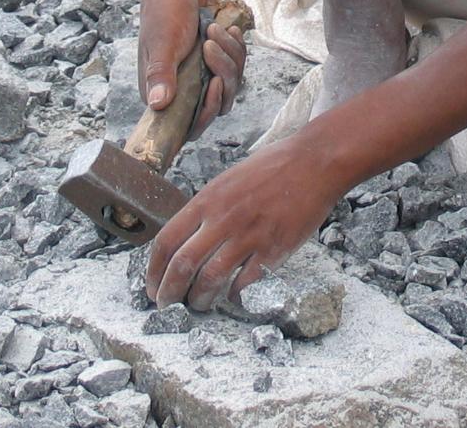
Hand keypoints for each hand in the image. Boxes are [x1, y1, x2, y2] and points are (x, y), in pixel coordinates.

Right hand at [138, 0, 246, 138]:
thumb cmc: (165, 12)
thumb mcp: (163, 42)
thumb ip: (161, 74)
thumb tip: (157, 105)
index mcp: (162, 93)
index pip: (189, 126)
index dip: (207, 112)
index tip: (215, 84)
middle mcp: (181, 91)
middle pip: (217, 105)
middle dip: (223, 74)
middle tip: (211, 45)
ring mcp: (199, 78)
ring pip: (231, 85)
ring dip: (229, 56)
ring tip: (214, 30)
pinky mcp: (213, 65)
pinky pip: (236, 68)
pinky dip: (236, 49)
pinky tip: (228, 31)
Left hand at [141, 137, 342, 309]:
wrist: (314, 162)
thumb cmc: (273, 167)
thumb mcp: (228, 180)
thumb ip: (207, 208)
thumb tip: (188, 238)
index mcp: (208, 199)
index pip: (166, 241)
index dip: (153, 270)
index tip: (153, 286)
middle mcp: (223, 218)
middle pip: (182, 265)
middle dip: (169, 292)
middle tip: (167, 304)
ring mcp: (248, 235)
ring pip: (210, 279)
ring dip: (199, 299)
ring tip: (199, 304)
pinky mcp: (274, 249)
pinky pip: (246, 283)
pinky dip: (235, 295)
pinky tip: (233, 296)